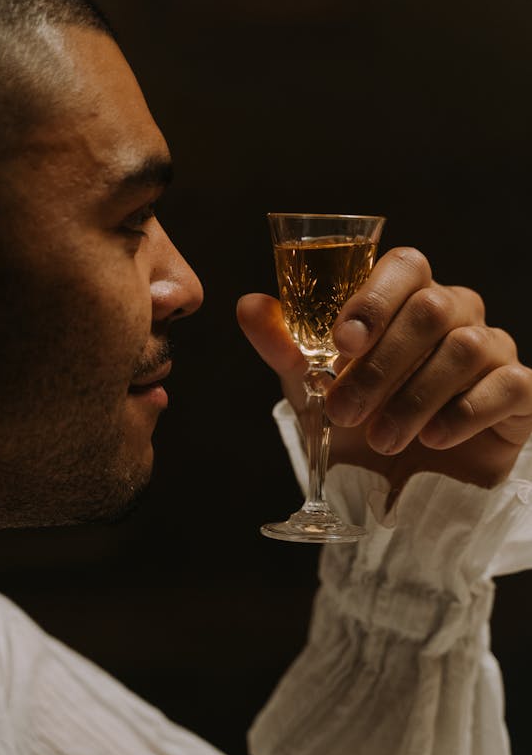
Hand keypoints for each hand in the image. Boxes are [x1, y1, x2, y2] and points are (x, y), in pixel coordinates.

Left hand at [237, 247, 531, 491]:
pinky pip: (508, 386)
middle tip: (345, 411)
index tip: (342, 343)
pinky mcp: (521, 394)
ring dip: (415, 397)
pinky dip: (465, 413)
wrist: (396, 488)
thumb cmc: (358, 421)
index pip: (405, 266)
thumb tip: (250, 306)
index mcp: (407, 299)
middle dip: (381, 365)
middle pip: (431, 308)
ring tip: (382, 439)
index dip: (374, 298)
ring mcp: (493, 350)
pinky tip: (433, 439)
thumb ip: (285, 346)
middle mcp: (456, 314)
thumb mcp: (311, 387)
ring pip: (466, 347)